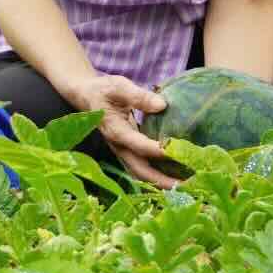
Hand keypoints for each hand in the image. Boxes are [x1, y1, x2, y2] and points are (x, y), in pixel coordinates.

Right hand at [58, 73, 179, 188]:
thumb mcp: (118, 86)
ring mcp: (123, 152)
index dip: (158, 150)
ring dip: (162, 182)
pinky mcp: (128, 152)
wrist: (85, 97)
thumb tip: (162, 105)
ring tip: (186, 186)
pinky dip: (159, 174)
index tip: (179, 153)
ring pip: (143, 174)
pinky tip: (176, 175)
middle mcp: (120, 147)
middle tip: (186, 185)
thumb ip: (138, 96)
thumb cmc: (102, 91)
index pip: (139, 146)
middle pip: (141, 171)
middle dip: (163, 181)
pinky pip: (144, 168)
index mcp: (116, 132)